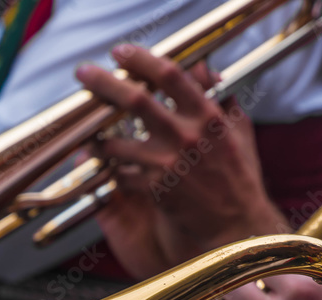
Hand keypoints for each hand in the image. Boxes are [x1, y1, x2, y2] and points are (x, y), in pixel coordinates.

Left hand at [76, 46, 287, 276]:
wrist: (237, 225)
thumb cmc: (238, 177)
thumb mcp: (237, 130)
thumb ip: (218, 98)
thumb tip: (204, 69)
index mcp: (208, 116)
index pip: (171, 75)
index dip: (141, 60)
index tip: (121, 53)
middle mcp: (186, 137)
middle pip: (135, 100)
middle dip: (103, 84)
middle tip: (83, 74)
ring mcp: (168, 165)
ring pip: (117, 143)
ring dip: (98, 137)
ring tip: (90, 134)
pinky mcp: (155, 190)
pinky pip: (121, 175)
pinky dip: (112, 170)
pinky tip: (108, 167)